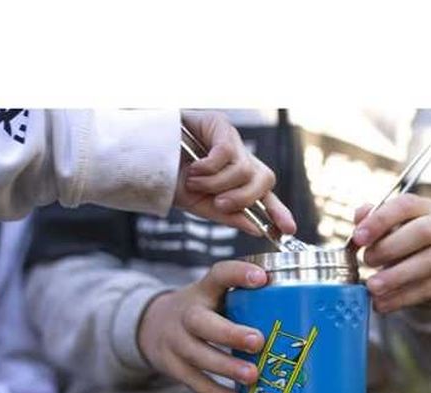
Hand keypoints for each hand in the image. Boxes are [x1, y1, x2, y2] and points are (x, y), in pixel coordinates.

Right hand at [137, 260, 267, 392]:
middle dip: (229, 333)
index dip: (238, 274)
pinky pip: (192, 381)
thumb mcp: (216, 297)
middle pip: (201, 322)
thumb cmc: (203, 311)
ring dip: (225, 366)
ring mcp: (175, 341)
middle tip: (257, 341)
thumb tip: (301, 312)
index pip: (218, 275)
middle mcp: (187, 314)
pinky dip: (214, 392)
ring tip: (252, 375)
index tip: (261, 278)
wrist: (152, 325)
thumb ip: (246, 301)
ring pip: (197, 354)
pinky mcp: (172, 365)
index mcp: (204, 291)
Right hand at [174, 110, 295, 236]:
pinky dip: (209, 167)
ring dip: (217, 183)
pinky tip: (194, 167)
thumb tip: (257, 228)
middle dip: (245, 197)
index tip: (288, 229)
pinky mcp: (220, 125)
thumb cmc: (172, 181)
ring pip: (244, 169)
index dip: (280, 211)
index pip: (267, 196)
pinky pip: (228, 151)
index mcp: (240, 182)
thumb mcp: (202, 206)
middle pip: (265, 179)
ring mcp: (232, 141)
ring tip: (194, 181)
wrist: (143, 161)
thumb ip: (230, 217)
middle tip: (219, 203)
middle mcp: (241, 160)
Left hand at [352, 194, 430, 312]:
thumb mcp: (388, 228)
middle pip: (422, 232)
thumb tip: (360, 216)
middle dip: (390, 248)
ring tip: (372, 286)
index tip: (358, 237)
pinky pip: (427, 289)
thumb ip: (371, 220)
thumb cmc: (403, 243)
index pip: (405, 205)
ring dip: (396, 277)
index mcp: (423, 208)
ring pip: (428, 263)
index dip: (380, 220)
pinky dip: (401, 298)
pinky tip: (381, 303)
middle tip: (366, 261)